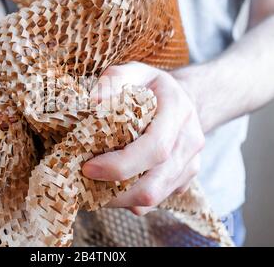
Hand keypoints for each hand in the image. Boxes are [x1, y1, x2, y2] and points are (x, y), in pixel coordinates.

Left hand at [83, 62, 204, 215]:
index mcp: (178, 112)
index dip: (120, 165)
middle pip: (153, 184)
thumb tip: (92, 102)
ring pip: (153, 199)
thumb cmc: (153, 87)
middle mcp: (189, 142)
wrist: (185, 101)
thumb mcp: (135, 72)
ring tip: (92, 188)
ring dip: (118, 200)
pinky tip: (111, 186)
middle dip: (114, 192)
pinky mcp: (183, 181)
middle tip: (83, 183)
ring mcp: (190, 166)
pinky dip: (129, 200)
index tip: (88, 167)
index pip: (154, 149)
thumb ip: (115, 80)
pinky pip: (154, 201)